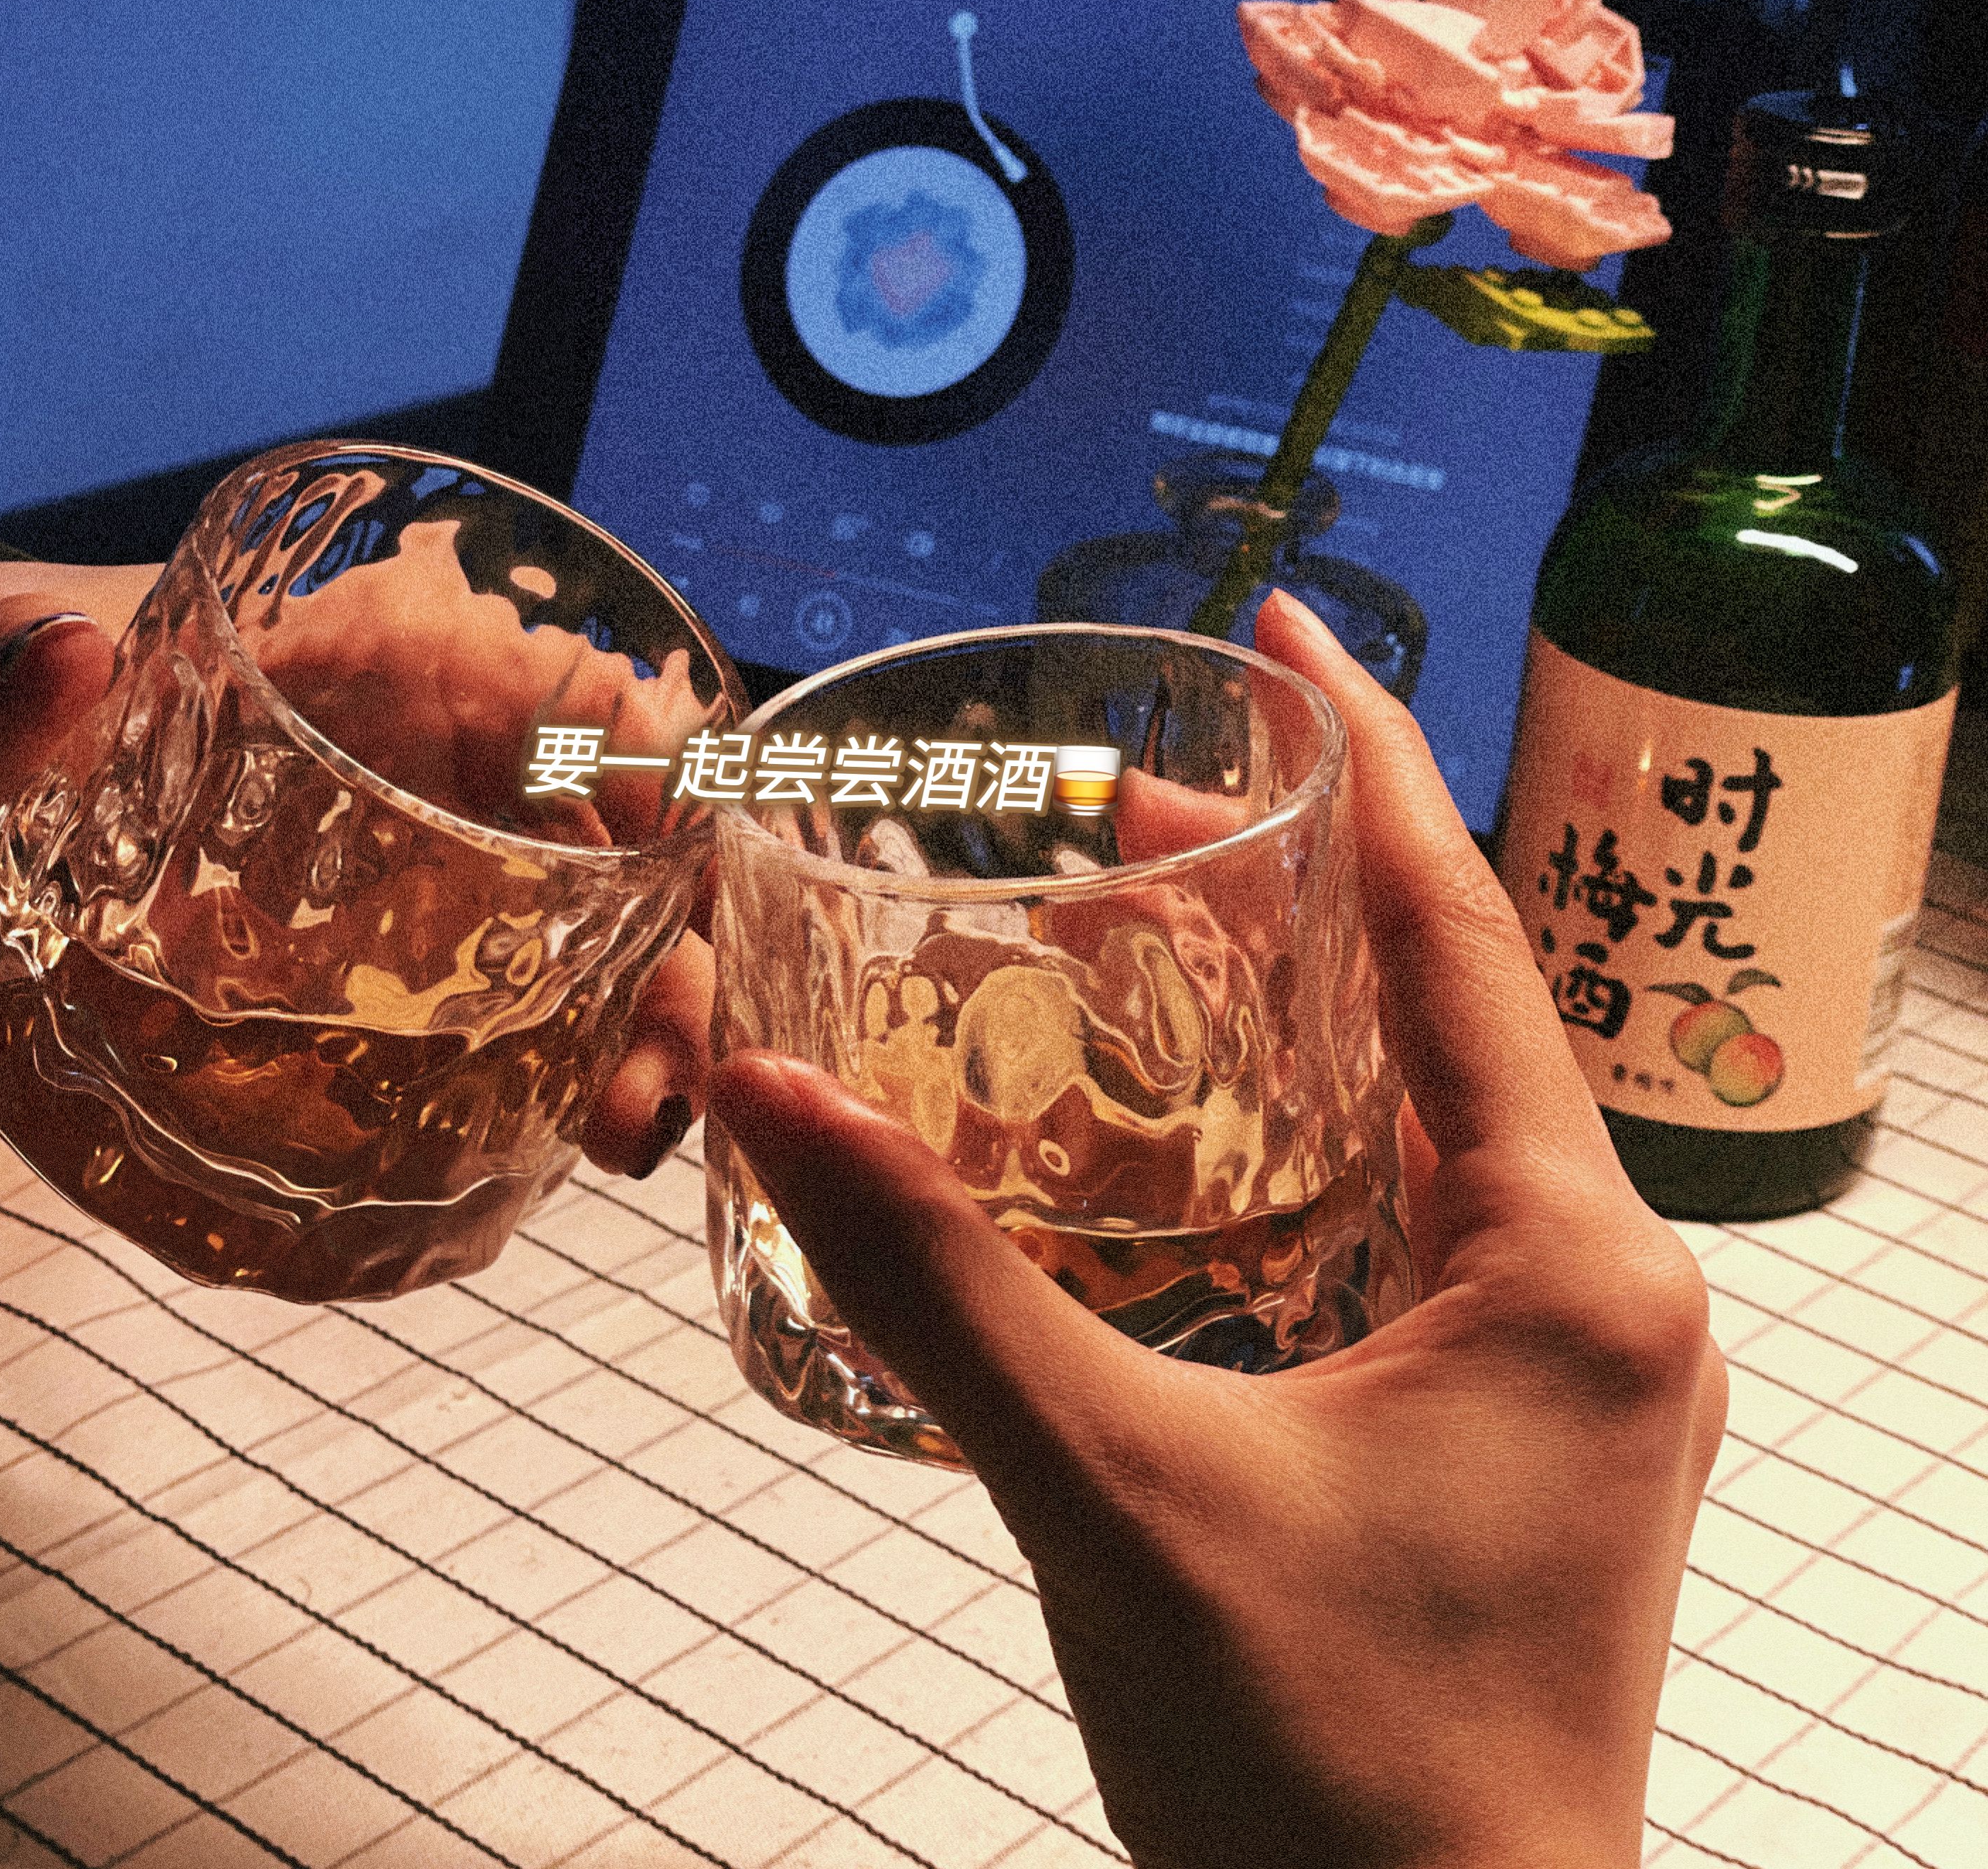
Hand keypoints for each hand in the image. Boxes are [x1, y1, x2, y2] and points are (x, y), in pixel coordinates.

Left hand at [0, 560, 708, 1175]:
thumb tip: (49, 664)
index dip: (673, 769)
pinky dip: (547, 1086)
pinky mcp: (379, 979)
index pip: (574, 684)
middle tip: (655, 1088)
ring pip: (587, 947)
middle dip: (675, 956)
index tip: (702, 878)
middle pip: (619, 845)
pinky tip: (547, 1158)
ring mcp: (415, 880)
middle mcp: (431, 765)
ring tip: (616, 1142)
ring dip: (634, 1039)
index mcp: (376, 655)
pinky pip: (502, 1024)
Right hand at [707, 588, 1727, 1868]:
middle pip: (1449, 1017)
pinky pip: (1419, 1223)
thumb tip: (775, 1102)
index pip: (1468, 942)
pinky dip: (1310, 1141)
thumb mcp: (1114, 1499)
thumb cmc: (1325, 1782)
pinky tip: (1202, 1127)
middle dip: (1302, 890)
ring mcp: (1570, 1369)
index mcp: (1572, 1265)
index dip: (1377, 763)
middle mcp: (1607, 1292)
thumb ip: (939, 1289)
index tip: (1291, 629)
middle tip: (1136, 812)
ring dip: (1301, 1017)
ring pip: (1433, 1122)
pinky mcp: (1516, 1431)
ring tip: (1157, 929)